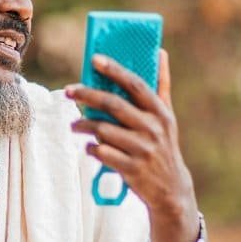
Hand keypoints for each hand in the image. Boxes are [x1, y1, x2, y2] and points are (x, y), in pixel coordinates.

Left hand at [66, 49, 198, 241]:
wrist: (171, 189)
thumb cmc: (163, 145)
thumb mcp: (167, 117)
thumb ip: (161, 85)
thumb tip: (160, 52)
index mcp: (160, 112)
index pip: (136, 85)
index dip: (115, 70)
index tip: (94, 59)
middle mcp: (153, 129)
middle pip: (113, 105)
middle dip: (87, 95)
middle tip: (68, 91)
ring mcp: (143, 150)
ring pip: (103, 130)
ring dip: (84, 126)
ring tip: (74, 125)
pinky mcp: (132, 169)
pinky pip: (102, 153)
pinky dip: (91, 148)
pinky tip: (89, 146)